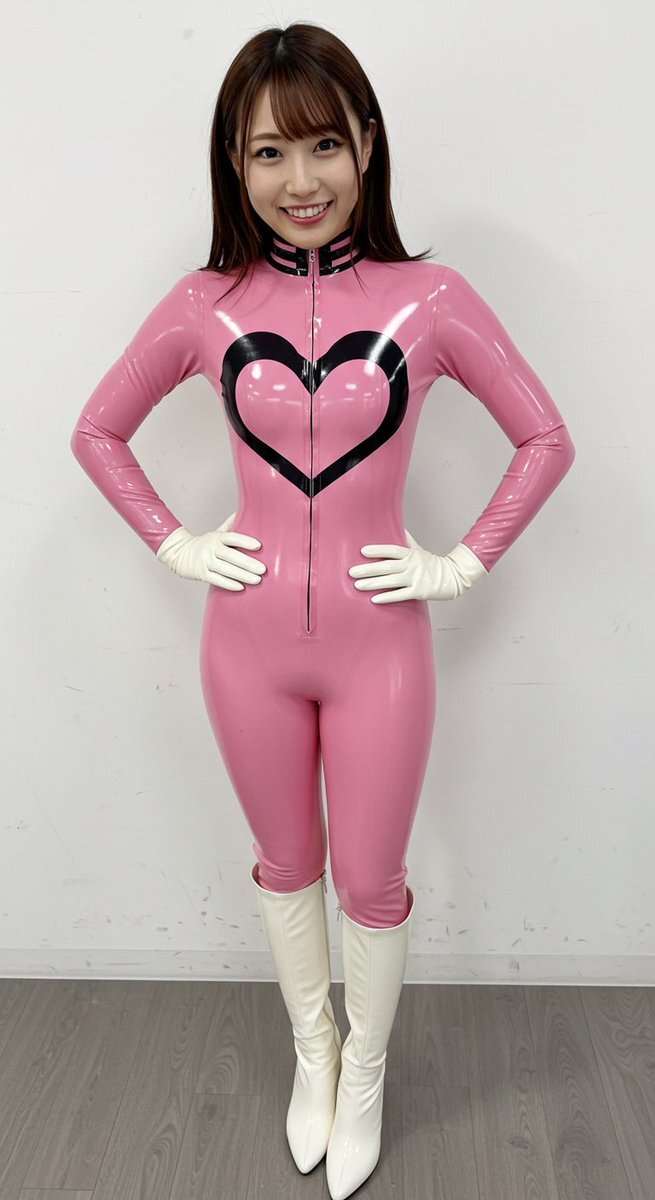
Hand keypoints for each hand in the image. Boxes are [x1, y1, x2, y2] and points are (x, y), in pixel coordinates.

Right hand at [155, 512, 266, 589]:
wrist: (179, 553)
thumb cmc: (204, 544)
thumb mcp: (216, 532)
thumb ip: (231, 524)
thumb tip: (246, 509)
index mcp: (217, 537)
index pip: (232, 537)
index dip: (245, 541)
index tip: (258, 546)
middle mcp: (211, 548)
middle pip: (231, 556)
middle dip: (248, 563)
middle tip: (263, 570)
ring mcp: (206, 561)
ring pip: (226, 569)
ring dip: (242, 575)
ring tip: (257, 580)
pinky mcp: (201, 574)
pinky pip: (216, 580)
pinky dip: (228, 584)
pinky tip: (241, 587)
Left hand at [348, 528, 486, 602]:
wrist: (453, 577)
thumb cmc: (432, 563)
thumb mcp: (419, 550)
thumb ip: (407, 540)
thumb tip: (398, 526)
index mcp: (411, 554)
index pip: (392, 550)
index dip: (378, 550)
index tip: (363, 551)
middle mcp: (412, 565)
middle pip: (387, 566)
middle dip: (368, 569)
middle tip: (351, 572)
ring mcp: (415, 579)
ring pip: (391, 581)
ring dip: (373, 583)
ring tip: (357, 586)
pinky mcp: (419, 592)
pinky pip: (400, 595)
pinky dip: (387, 597)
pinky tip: (374, 599)